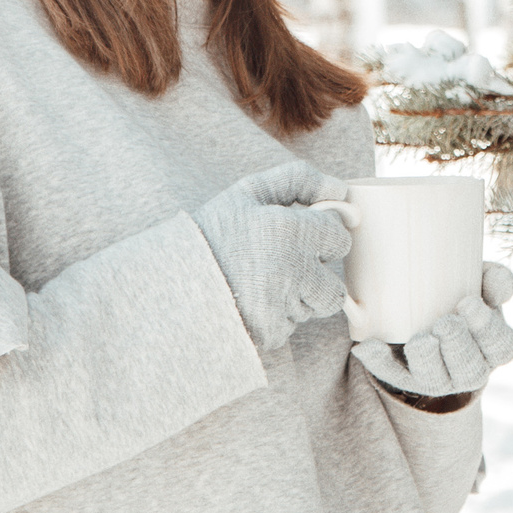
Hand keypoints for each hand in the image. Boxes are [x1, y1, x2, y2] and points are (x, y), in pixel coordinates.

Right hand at [189, 162, 353, 352]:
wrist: (170, 281)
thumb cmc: (213, 233)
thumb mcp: (248, 192)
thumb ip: (299, 180)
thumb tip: (342, 189)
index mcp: (288, 229)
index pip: (339, 238)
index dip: (322, 239)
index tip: (299, 238)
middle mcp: (290, 269)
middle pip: (334, 286)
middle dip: (315, 278)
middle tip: (282, 266)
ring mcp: (281, 304)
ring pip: (313, 308)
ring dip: (296, 299)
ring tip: (260, 285)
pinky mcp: (270, 332)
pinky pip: (289, 327)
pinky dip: (275, 318)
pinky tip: (249, 303)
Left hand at [351, 261, 512, 398]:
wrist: (429, 318)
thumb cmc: (463, 297)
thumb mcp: (482, 286)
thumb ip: (495, 280)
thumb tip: (501, 284)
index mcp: (493, 347)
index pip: (501, 346)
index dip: (487, 329)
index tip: (467, 304)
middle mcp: (469, 370)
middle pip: (472, 370)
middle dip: (459, 348)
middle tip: (444, 323)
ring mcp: (436, 379)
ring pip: (436, 381)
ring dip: (428, 361)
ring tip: (419, 341)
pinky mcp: (404, 378)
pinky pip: (391, 375)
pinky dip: (379, 362)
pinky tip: (369, 347)